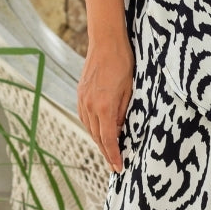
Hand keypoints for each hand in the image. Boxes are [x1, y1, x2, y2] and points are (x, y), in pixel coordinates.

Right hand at [77, 40, 134, 171]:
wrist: (106, 41)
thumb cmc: (123, 62)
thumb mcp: (130, 89)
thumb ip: (123, 111)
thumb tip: (120, 129)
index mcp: (104, 107)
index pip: (108, 139)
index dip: (113, 156)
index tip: (119, 168)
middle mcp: (90, 106)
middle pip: (97, 137)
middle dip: (106, 153)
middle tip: (115, 166)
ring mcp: (82, 99)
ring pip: (89, 128)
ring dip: (99, 141)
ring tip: (109, 151)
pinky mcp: (80, 93)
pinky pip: (85, 117)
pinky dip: (93, 127)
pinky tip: (99, 130)